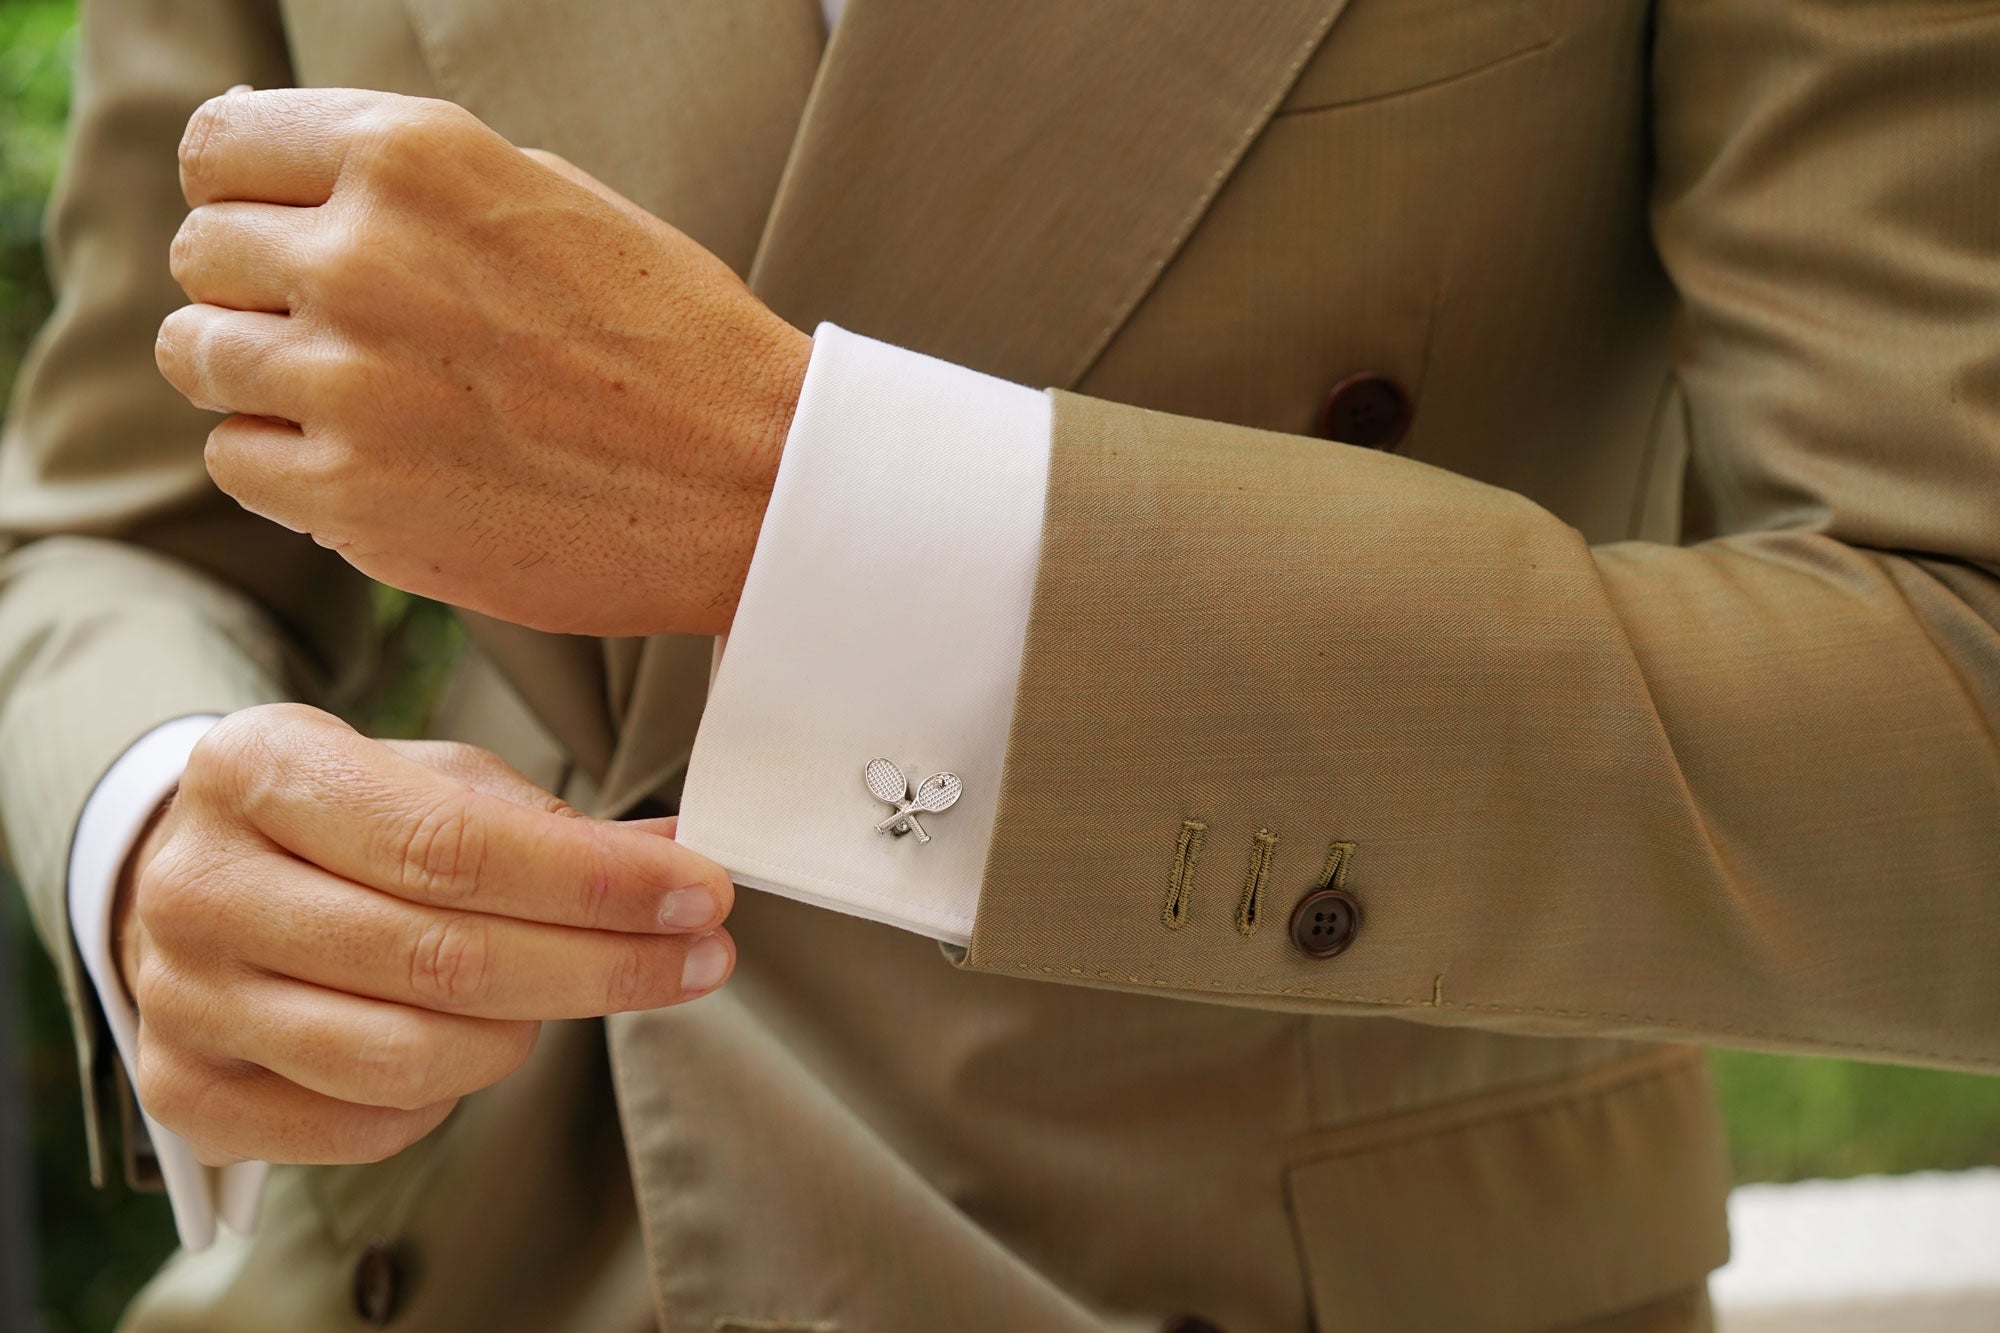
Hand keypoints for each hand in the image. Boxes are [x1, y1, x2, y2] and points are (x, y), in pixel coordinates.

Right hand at [112, 703, 734, 1166]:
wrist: (190, 878)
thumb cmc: (337, 821)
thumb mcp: (427, 778)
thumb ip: (546, 821)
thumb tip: (677, 855)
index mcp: (258, 768)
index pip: (452, 845)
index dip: (595, 883)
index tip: (701, 894)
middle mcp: (200, 886)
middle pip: (443, 959)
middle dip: (603, 965)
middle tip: (703, 958)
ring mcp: (182, 1001)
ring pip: (409, 1057)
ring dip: (530, 1033)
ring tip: (572, 988)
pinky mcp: (187, 1097)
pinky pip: (368, 1126)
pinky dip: (450, 1092)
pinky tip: (473, 1039)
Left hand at [156, 88, 811, 637]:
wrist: (754, 482)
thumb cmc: (670, 336)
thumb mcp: (549, 196)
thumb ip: (405, 175)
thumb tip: (267, 161)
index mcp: (413, 157)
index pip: (221, 148)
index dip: (243, 194)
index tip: (282, 235)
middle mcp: (363, 257)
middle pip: (202, 255)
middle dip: (254, 290)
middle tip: (339, 333)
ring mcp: (351, 383)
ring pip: (199, 359)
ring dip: (258, 379)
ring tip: (355, 401)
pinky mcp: (354, 498)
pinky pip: (237, 461)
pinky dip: (284, 465)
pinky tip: (370, 464)